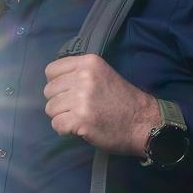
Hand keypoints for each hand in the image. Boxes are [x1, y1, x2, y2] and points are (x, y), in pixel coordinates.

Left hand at [42, 54, 159, 155]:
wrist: (143, 123)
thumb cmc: (123, 101)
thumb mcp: (103, 75)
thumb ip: (79, 74)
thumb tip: (54, 82)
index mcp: (88, 63)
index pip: (51, 70)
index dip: (56, 84)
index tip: (68, 92)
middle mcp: (83, 77)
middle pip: (49, 90)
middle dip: (59, 102)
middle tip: (76, 109)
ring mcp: (81, 98)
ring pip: (50, 108)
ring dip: (62, 116)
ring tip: (80, 118)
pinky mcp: (80, 119)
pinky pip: (56, 124)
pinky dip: (65, 130)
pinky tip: (79, 128)